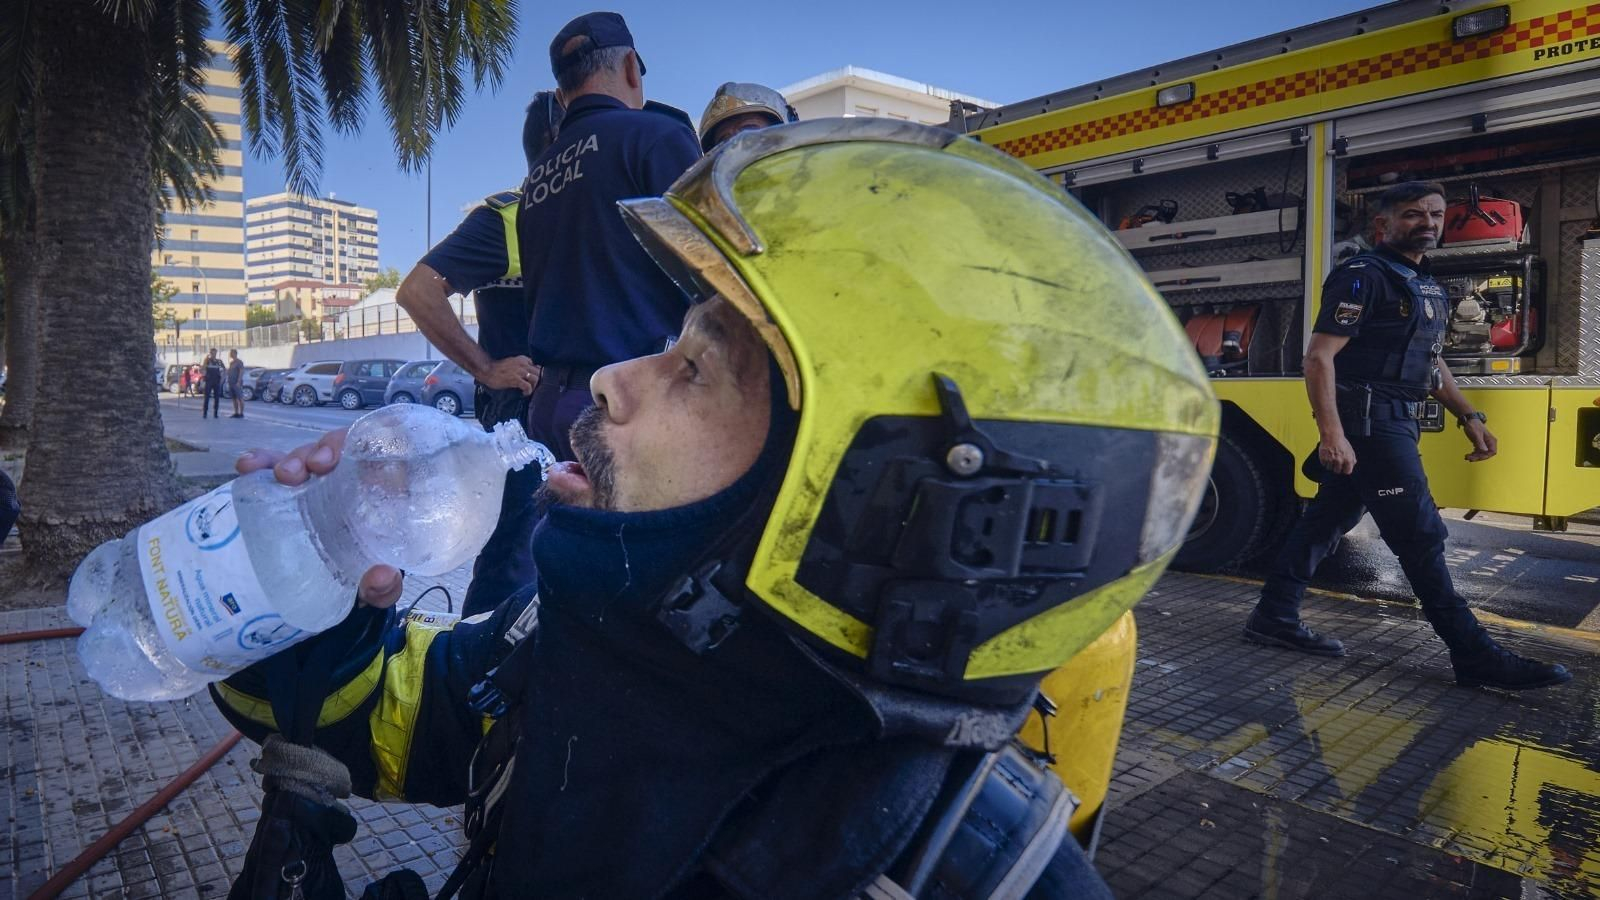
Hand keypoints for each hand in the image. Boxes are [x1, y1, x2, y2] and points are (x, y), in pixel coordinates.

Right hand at [236, 429, 404, 607]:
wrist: (341, 593)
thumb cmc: (369, 579)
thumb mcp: (378, 588)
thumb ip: (385, 587)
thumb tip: (382, 575)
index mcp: (387, 495)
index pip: (388, 453)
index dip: (374, 445)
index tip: (363, 464)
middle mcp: (353, 481)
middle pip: (345, 448)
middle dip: (328, 448)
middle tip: (316, 466)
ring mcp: (320, 483)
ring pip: (309, 456)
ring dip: (295, 457)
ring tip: (284, 475)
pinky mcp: (291, 489)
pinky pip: (276, 467)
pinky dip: (262, 463)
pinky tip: (247, 466)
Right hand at [478, 356, 540, 395]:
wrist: (486, 370)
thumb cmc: (497, 369)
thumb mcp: (513, 363)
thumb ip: (522, 366)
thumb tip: (529, 374)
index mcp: (523, 359)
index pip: (538, 366)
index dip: (538, 375)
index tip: (534, 381)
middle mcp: (523, 364)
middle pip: (539, 372)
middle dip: (538, 381)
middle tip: (533, 388)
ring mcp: (520, 371)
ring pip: (536, 379)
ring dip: (534, 386)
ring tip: (528, 391)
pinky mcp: (515, 379)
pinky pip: (528, 386)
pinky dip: (528, 391)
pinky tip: (524, 393)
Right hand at [1318, 434, 1357, 475]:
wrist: (1331, 435)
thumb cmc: (1341, 442)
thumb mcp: (1350, 450)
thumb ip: (1352, 459)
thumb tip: (1352, 465)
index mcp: (1348, 460)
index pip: (1347, 472)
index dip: (1345, 469)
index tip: (1343, 467)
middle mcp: (1340, 461)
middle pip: (1337, 471)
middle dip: (1336, 467)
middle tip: (1335, 461)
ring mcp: (1331, 460)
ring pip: (1329, 468)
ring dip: (1330, 464)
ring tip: (1330, 456)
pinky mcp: (1323, 459)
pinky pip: (1324, 464)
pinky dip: (1324, 461)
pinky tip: (1326, 455)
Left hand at [1463, 420, 1497, 461]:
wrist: (1469, 420)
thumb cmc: (1474, 426)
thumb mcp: (1476, 434)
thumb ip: (1480, 442)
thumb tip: (1485, 451)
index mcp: (1491, 440)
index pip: (1492, 452)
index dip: (1485, 456)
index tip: (1477, 457)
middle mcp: (1489, 443)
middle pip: (1486, 454)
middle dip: (1477, 457)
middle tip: (1469, 458)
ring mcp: (1484, 444)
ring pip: (1481, 454)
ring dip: (1474, 456)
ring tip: (1466, 457)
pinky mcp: (1480, 444)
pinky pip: (1478, 452)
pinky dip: (1473, 454)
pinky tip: (1468, 454)